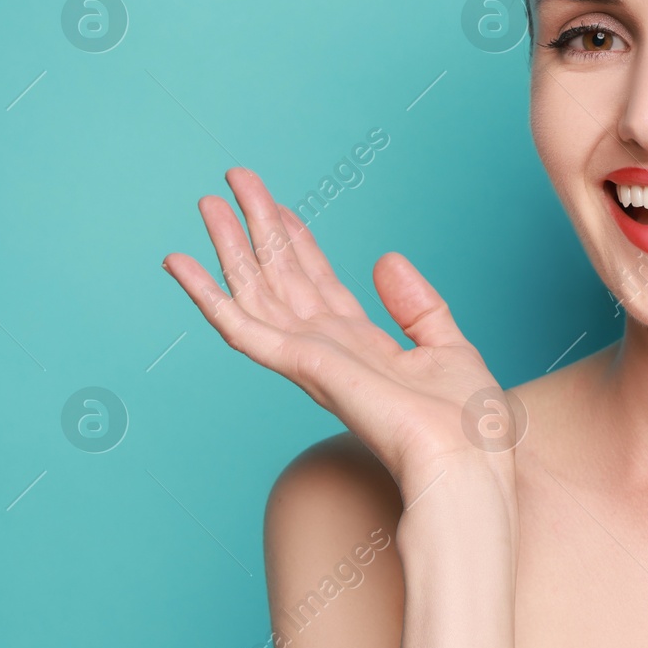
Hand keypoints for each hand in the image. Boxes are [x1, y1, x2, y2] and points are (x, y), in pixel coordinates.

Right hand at [162, 168, 514, 509]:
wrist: (466, 466)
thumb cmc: (465, 429)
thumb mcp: (449, 347)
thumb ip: (417, 305)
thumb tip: (385, 260)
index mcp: (362, 346)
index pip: (318, 282)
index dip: (297, 240)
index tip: (279, 204)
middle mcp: (328, 351)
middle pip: (281, 277)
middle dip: (257, 229)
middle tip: (233, 181)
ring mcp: (309, 359)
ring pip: (255, 291)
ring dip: (228, 246)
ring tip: (207, 202)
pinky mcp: (301, 367)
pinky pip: (241, 326)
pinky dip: (207, 294)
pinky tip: (181, 263)